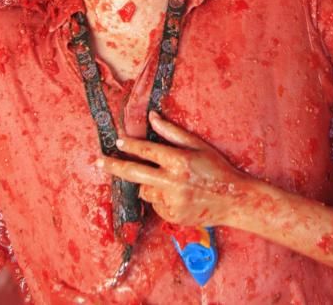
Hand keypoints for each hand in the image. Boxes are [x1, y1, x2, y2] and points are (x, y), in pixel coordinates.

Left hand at [102, 112, 248, 227]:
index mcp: (180, 161)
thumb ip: (172, 132)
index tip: (117, 141)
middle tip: (98, 161)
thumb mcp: (198, 146)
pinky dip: (160, 198)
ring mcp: (172, 202)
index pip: (147, 150)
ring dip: (148, 184)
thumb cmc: (217, 169)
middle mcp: (173, 182)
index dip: (130, 145)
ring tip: (171, 182)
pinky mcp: (172, 216)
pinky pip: (155, 204)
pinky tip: (178, 195)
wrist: (234, 200)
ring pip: (145, 190)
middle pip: (135, 173)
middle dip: (114, 166)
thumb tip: (152, 117)